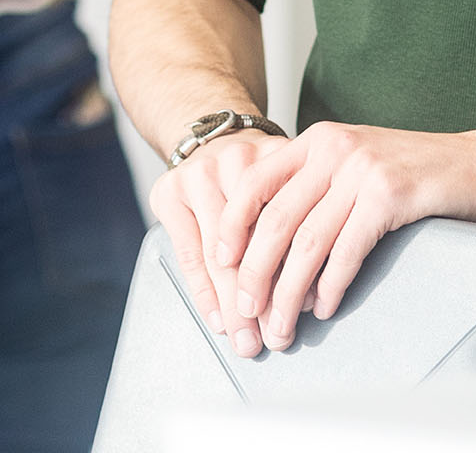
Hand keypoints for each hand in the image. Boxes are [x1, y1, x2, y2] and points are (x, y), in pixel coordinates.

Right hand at [148, 128, 306, 356]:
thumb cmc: (256, 173)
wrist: (209, 135)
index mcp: (275, 157)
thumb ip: (295, 225)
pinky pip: (188, 252)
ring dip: (231, 305)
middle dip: (262, 299)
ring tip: (245, 339)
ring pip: (218, 253)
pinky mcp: (169, 190)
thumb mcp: (284, 182)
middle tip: (273, 339)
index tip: (301, 313)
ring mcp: (199, 174)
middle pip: (252, 242)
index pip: (286, 226)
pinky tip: (215, 317)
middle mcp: (236, 161)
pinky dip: (203, 292)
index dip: (294, 272)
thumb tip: (306, 297)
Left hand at [214, 122, 475, 353]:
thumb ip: (316, 187)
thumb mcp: (355, 163)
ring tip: (282, 325)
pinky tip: (324, 308)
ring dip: (289, 292)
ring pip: (308, 242)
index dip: (232, 226)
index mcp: (318, 140)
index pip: (255, 182)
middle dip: (255, 273)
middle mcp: (334, 148)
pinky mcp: (390, 195)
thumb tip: (272, 248)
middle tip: (247, 312)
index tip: (220, 264)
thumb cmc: (417, 172)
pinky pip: (347, 251)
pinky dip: (331, 286)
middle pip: (276, 219)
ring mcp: (362, 170)